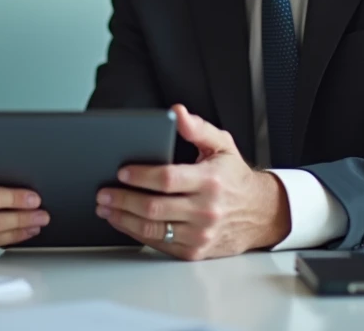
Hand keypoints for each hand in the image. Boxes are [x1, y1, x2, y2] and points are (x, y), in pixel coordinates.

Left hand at [95, 104, 289, 259]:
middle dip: (123, 199)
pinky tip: (122, 221)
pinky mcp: (194, 251)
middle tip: (103, 192)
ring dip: (123, 218)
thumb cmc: (234, 177)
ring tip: (105, 207)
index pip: (168, 179)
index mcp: (210, 181)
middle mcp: (206, 210)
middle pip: (155, 207)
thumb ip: (197, 128)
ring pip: (153, 229)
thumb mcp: (222, 145)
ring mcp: (200, 234)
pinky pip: (159, 243)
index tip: (121, 171)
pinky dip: (136, 233)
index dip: (142, 176)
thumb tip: (177, 112)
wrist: (260, 214)